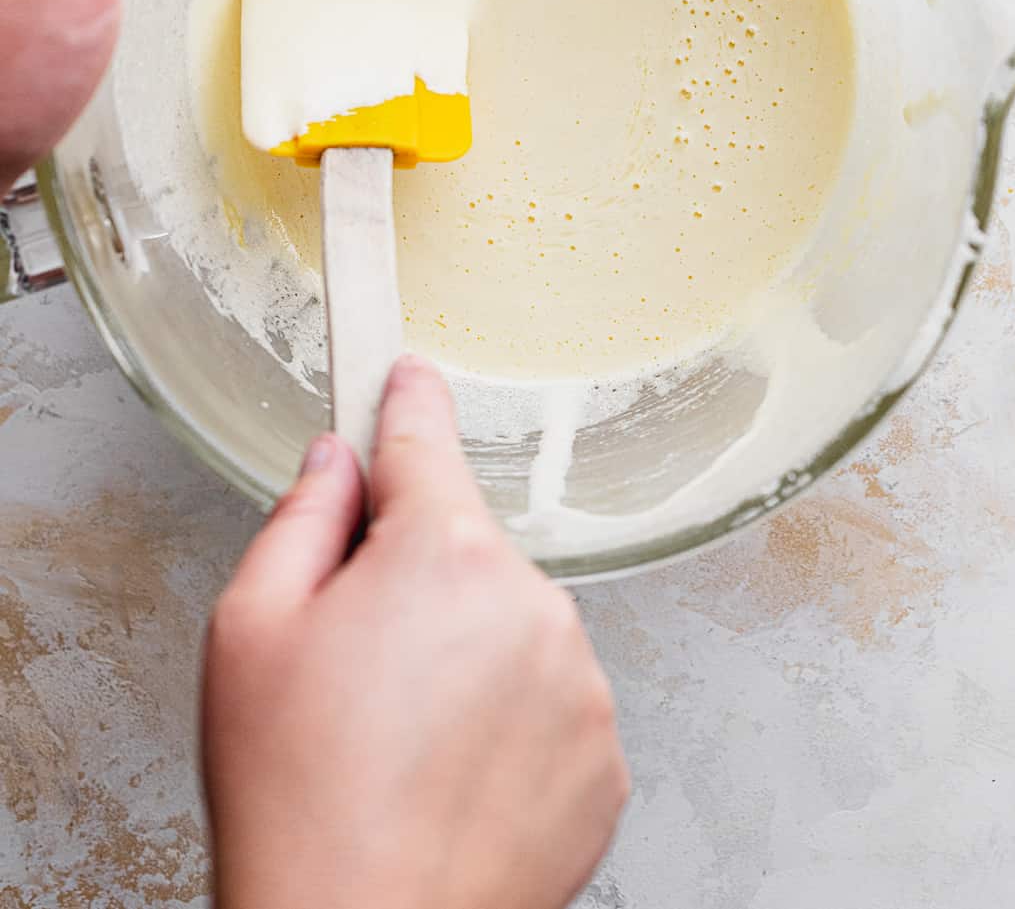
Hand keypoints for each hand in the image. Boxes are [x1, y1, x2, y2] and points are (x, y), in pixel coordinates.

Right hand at [203, 356, 628, 908]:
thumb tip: (337, 464)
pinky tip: (451, 776)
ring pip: (511, 626)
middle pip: (463, 548)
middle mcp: (529, 600)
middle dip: (414, 580)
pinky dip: (508, 724)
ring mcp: (578, 680)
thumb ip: (301, 520)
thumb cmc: (298, 800)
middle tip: (356, 664)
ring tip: (401, 743)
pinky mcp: (604, 755)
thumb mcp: (249, 630)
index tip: (407, 373)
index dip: (405, 400)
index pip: (423, 440)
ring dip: (467, 656)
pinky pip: (550, 700)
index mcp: (440, 553)